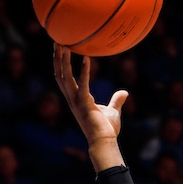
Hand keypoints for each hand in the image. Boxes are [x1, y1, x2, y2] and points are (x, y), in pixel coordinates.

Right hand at [53, 44, 127, 159]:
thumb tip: (124, 92)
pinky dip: (85, 71)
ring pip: (65, 77)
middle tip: (57, 40)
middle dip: (57, 57)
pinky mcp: (85, 104)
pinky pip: (83, 84)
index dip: (60, 64)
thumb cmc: (107, 129)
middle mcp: (72, 98)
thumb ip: (117, 100)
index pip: (64, 78)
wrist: (105, 143)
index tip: (60, 49)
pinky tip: (87, 58)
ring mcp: (76, 101)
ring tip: (64, 45)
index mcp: (76, 98)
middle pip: (60, 74)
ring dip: (64, 60)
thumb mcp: (113, 111)